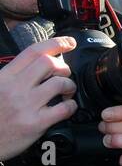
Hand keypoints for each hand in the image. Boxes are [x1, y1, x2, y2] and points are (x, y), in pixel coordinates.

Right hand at [0, 35, 78, 161]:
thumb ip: (13, 76)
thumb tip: (34, 65)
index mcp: (5, 76)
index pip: (33, 52)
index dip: (54, 43)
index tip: (68, 42)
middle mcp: (15, 87)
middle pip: (48, 63)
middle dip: (63, 66)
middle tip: (64, 75)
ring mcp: (26, 105)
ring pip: (59, 83)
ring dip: (69, 85)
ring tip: (66, 92)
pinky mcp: (36, 123)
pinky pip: (64, 108)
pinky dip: (71, 106)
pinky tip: (67, 107)